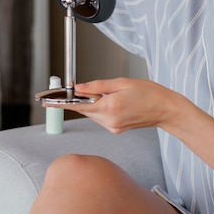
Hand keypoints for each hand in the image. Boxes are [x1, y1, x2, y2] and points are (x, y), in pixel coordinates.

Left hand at [47, 77, 175, 134]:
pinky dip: (102, 109)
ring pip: (92, 114)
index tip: (48, 102)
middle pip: (84, 110)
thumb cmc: (149, 93)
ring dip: (94, 104)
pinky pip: (101, 118)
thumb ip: (98, 85)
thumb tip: (79, 88)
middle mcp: (109, 120)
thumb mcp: (122, 82)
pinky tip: (115, 102)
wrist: (165, 110)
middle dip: (82, 99)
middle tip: (81, 88)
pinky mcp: (116, 130)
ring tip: (112, 94)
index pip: (79, 105)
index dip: (62, 103)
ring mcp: (112, 127)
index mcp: (110, 107)